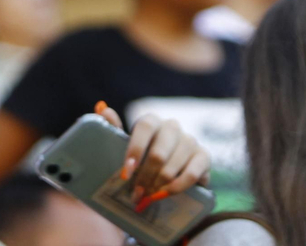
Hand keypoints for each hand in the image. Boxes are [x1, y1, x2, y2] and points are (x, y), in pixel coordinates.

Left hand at [96, 102, 210, 209]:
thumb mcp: (125, 146)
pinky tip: (166, 194)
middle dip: (145, 177)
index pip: (145, 127)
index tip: (126, 172)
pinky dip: (177, 187)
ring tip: (148, 196)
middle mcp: (172, 127)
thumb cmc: (143, 159)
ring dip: (158, 185)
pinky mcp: (203, 157)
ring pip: (172, 166)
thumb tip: (102, 108)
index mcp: (151, 121)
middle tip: (136, 193)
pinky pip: (192, 173)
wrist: (170, 176)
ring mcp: (190, 140)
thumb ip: (114, 129)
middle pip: (158, 153)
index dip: (135, 150)